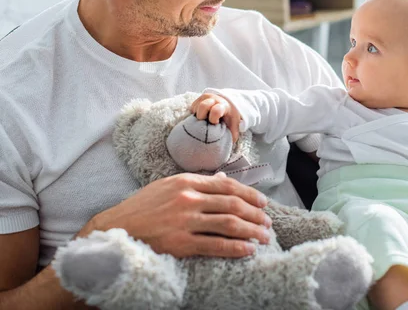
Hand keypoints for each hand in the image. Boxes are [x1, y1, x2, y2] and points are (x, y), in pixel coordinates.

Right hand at [84, 172, 271, 257]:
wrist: (116, 229)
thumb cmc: (143, 207)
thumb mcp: (168, 186)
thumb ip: (197, 183)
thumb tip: (223, 180)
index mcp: (186, 182)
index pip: (227, 186)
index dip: (249, 194)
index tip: (262, 202)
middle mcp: (188, 199)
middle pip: (232, 205)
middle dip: (255, 214)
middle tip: (267, 221)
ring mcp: (184, 221)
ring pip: (228, 224)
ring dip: (251, 231)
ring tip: (263, 236)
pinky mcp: (180, 243)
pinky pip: (215, 246)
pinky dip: (235, 248)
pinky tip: (248, 250)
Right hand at [191, 93, 240, 141]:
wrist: (228, 106)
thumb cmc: (230, 120)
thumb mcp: (233, 127)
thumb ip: (230, 135)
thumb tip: (223, 145)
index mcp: (223, 105)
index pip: (216, 110)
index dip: (214, 119)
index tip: (216, 124)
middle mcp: (213, 99)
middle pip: (203, 106)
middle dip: (202, 116)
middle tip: (206, 122)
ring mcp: (204, 98)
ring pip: (195, 107)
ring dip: (198, 116)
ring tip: (204, 120)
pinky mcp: (197, 100)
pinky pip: (192, 108)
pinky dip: (195, 115)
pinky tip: (201, 118)